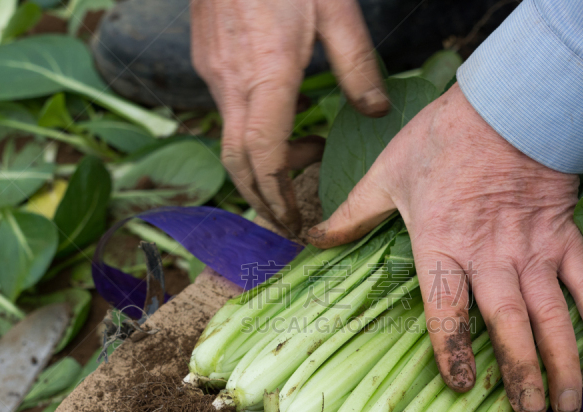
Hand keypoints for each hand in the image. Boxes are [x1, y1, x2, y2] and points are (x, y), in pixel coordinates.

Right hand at [190, 0, 388, 234]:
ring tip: (303, 162)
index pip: (263, 155)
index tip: (294, 219)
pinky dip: (252, 136)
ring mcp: (214, 73)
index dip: (277, 195)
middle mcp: (231, 83)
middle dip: (262, 198)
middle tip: (289, 218)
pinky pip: (227, 114)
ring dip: (261, 165)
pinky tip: (282, 122)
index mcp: (267, 75)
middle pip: (236, 163)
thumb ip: (358, 66)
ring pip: (230, 140)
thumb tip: (375, 110)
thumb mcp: (336, 11)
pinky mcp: (207, 61)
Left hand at [309, 84, 582, 411]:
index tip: (463, 386)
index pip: (445, 308)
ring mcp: (532, 248)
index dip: (452, 349)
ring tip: (569, 405)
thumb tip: (311, 236)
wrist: (507, 102)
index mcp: (441, 245)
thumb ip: (351, 213)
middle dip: (520, 374)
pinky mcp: (563, 235)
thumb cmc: (442, 139)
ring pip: (551, 315)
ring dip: (563, 363)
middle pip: (506, 324)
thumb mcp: (386, 174)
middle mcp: (489, 256)